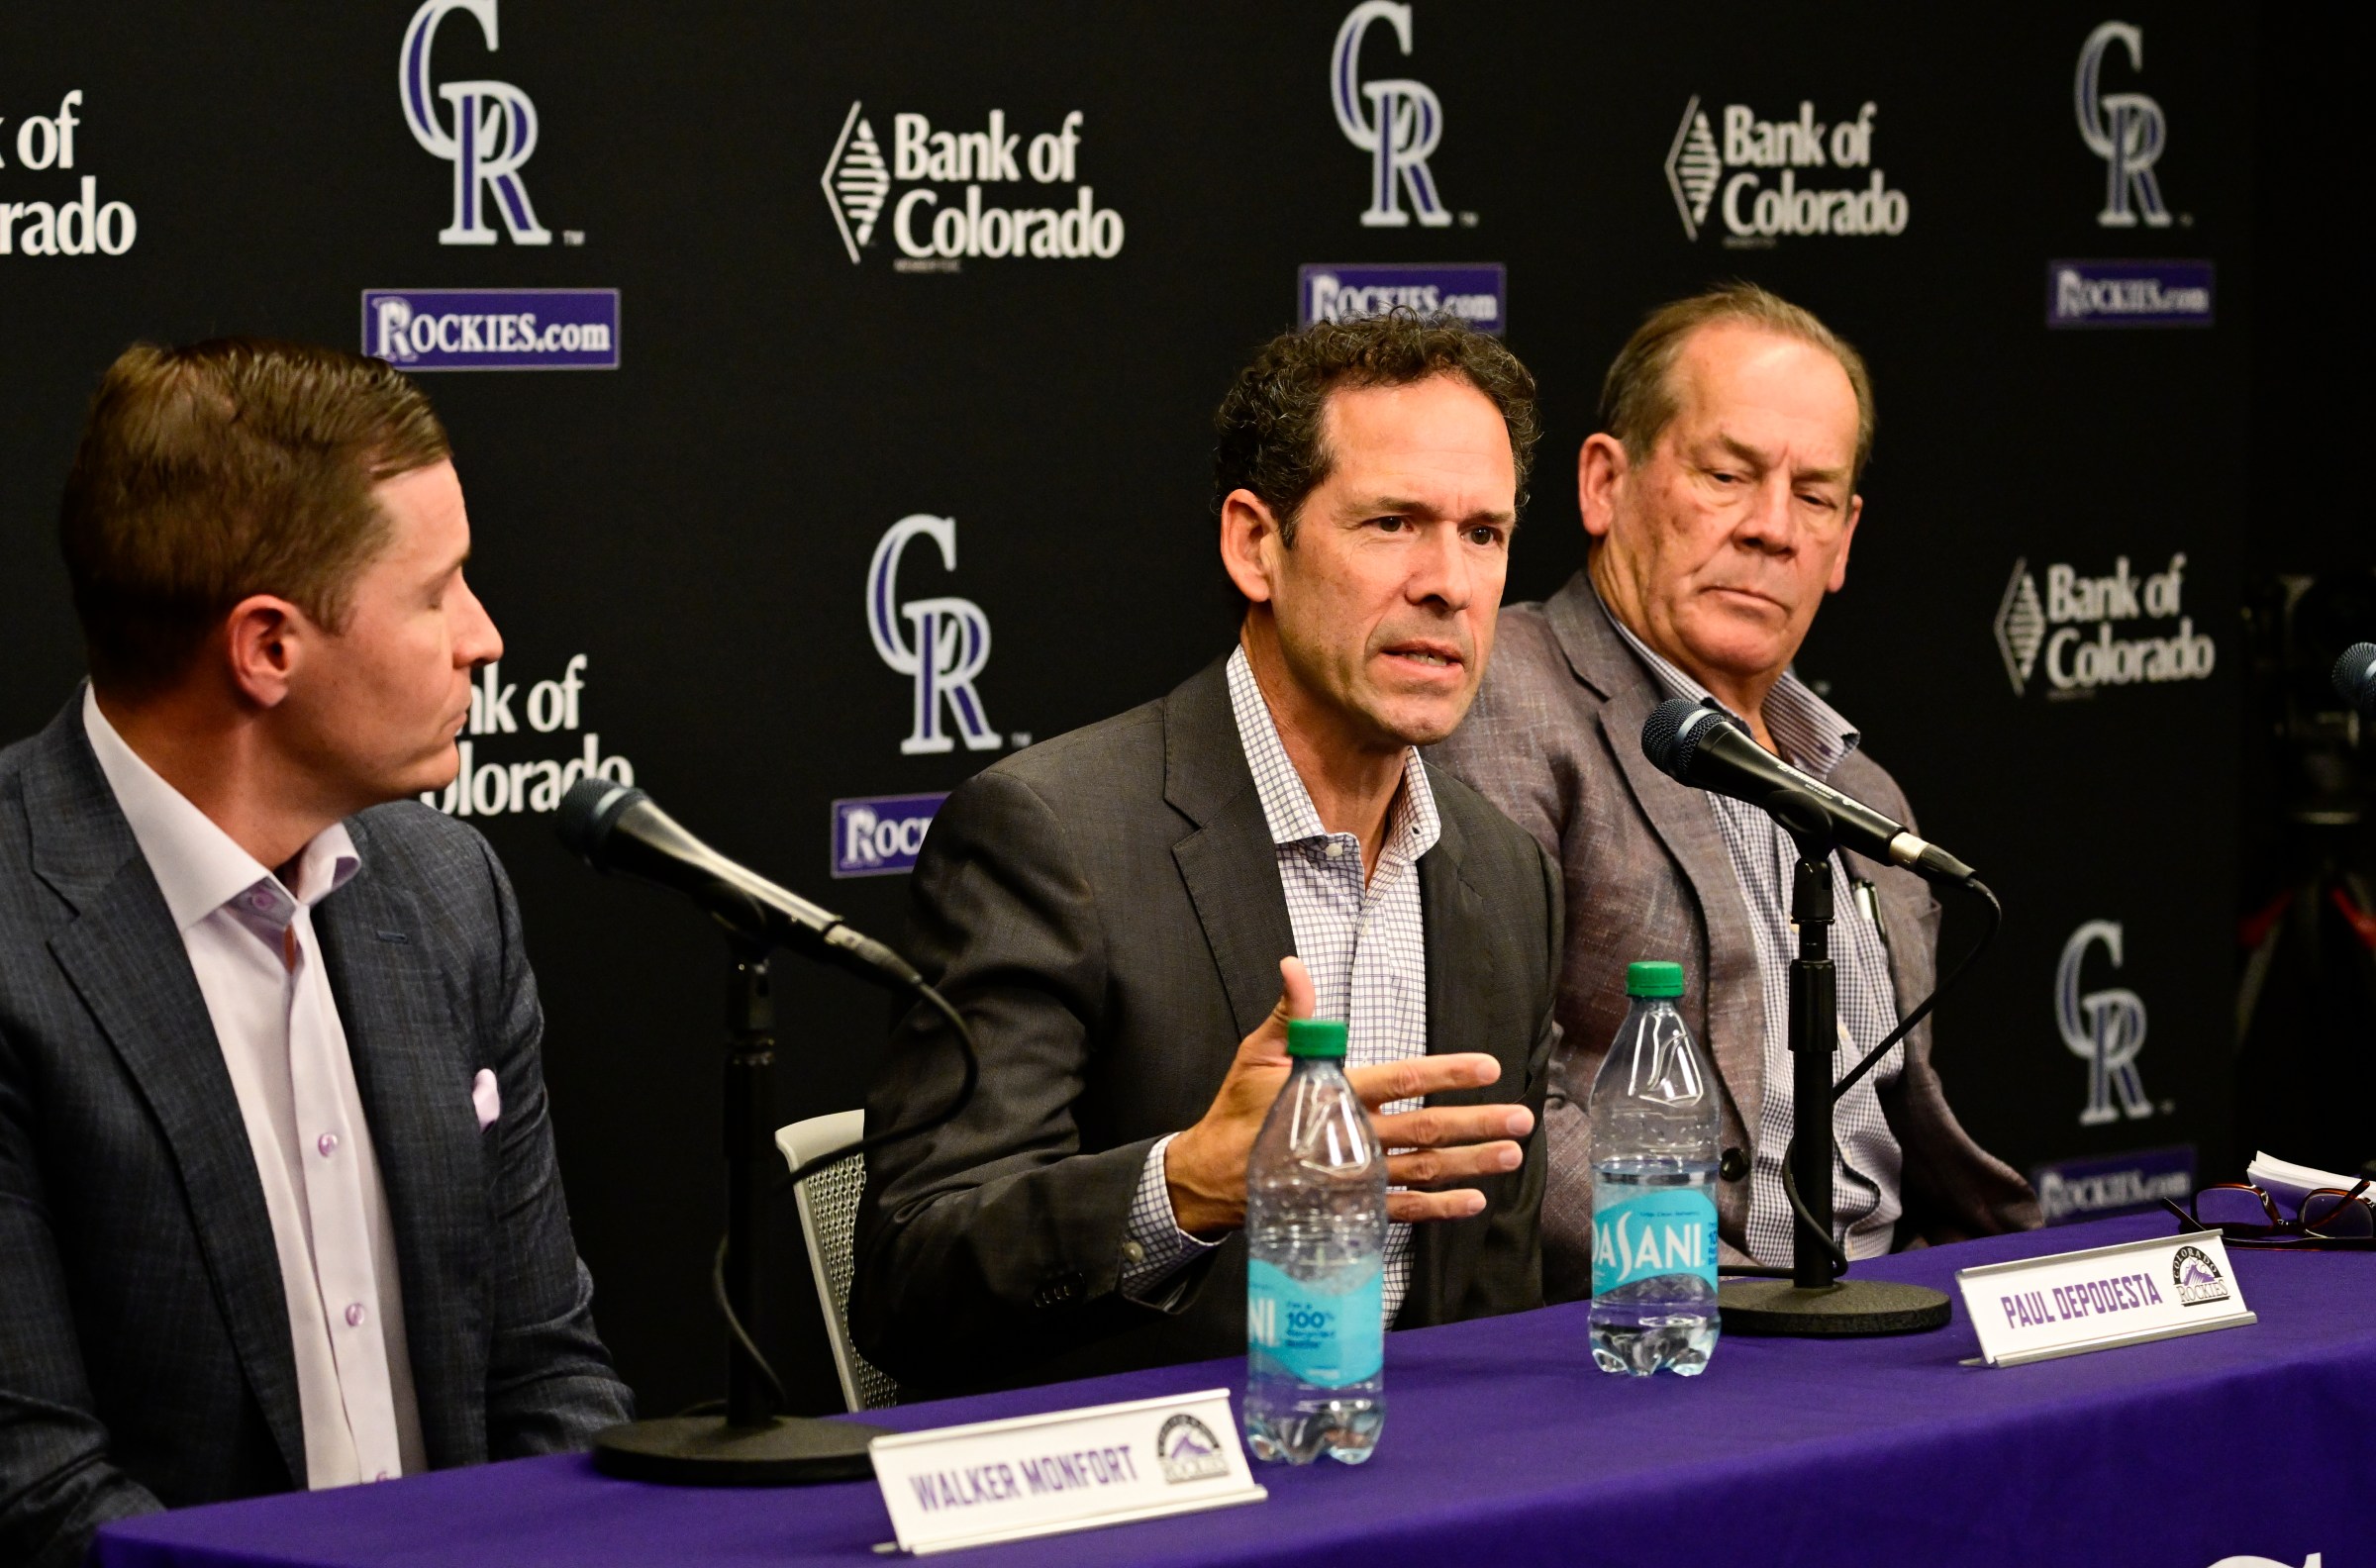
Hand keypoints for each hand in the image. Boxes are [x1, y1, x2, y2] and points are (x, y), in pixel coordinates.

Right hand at [1162, 958, 1533, 1234]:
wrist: (1212, 1177)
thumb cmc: (1239, 1110)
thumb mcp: (1257, 1053)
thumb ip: (1290, 1013)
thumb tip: (1294, 965)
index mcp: (1334, 1093)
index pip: (1402, 1079)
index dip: (1447, 1073)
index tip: (1488, 1067)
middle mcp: (1353, 1137)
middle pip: (1426, 1129)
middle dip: (1477, 1123)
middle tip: (1521, 1119)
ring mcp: (1356, 1177)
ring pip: (1424, 1170)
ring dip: (1471, 1164)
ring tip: (1511, 1156)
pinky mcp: (1352, 1206)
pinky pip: (1403, 1210)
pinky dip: (1439, 1209)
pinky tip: (1473, 1202)